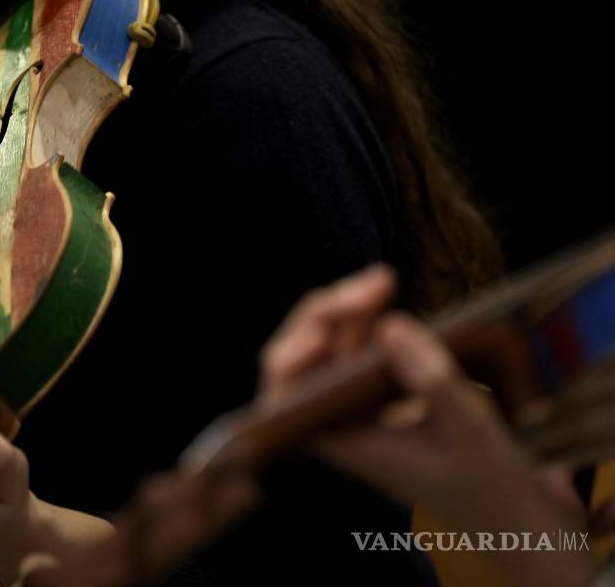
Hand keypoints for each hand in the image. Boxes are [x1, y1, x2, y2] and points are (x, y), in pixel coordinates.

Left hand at [259, 264, 595, 586]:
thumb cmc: (484, 477)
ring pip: (324, 342)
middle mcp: (335, 420)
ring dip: (348, 309)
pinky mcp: (368, 390)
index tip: (331, 325)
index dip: (295, 352)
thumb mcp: (469, 431)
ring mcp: (349, 403)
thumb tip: (392, 326)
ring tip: (384, 283)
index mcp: (342, 440)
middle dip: (330, 311)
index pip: (285, 391)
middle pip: (301, 353)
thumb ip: (432, 381)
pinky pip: (349, 346)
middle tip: (381, 282)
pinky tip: (385, 300)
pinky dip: (363, 320)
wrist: (502, 505)